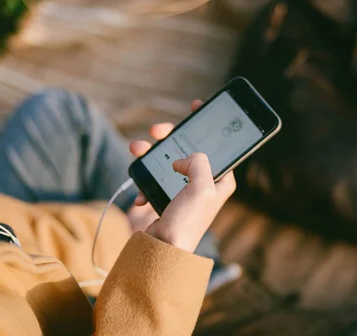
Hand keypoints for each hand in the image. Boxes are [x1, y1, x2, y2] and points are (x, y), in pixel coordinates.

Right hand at [129, 100, 235, 252]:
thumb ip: (198, 162)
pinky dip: (145, 182)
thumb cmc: (187, 222)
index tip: (196, 106)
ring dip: (150, 153)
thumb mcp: (202, 187)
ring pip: (166, 160)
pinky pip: (153, 179)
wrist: (162, 250)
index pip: (217, 145)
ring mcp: (182, 190)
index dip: (206, 125)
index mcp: (220, 179)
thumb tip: (184, 158)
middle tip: (157, 130)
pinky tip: (143, 195)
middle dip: (170, 136)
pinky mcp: (165, 198)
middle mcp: (203, 183)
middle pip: (187, 148)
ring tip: (137, 149)